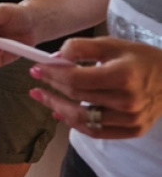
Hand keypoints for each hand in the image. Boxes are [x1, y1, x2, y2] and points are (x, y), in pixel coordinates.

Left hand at [27, 37, 161, 138]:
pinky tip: (59, 113)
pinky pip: (96, 132)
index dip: (52, 74)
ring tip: (42, 96)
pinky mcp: (133, 130)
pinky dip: (74, 123)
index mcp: (123, 76)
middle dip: (52, 87)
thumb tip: (54, 58)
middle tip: (37, 78)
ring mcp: (131, 119)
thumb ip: (81, 48)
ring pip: (82, 119)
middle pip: (77, 97)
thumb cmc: (140, 59)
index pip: (76, 79)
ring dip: (57, 107)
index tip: (36, 68)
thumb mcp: (112, 45)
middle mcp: (128, 101)